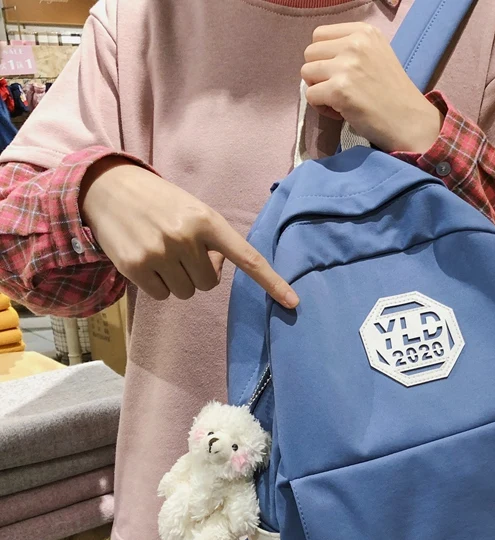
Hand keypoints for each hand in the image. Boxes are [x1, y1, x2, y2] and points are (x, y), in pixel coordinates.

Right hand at [80, 158, 298, 307]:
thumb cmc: (160, 203)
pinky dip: (157, 284)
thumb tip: (213, 273)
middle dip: (197, 272)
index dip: (272, 282)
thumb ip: (212, 240)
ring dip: (177, 279)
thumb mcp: (193, 210)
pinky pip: (163, 295)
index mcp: (208, 220)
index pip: (247, 258)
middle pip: (209, 284)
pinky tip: (146, 260)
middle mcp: (186, 236)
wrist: (107, 188)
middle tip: (180, 248)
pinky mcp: (137, 267)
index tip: (294, 303)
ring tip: (161, 252)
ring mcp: (161, 252)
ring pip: (187, 292)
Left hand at [301, 22, 442, 152]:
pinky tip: (340, 112)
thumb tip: (320, 58)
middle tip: (338, 90)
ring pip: (306, 73)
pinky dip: (321, 108)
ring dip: (318, 90)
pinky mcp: (339, 90)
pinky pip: (311, 96)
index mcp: (363, 31)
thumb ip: (351, 49)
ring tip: (338, 101)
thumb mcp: (377, 55)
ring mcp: (346, 66)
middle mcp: (354, 43)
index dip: (324, 57)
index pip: (320, 35)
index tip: (340, 74)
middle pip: (310, 52)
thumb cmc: (393, 94)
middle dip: (318, 73)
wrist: (410, 121)